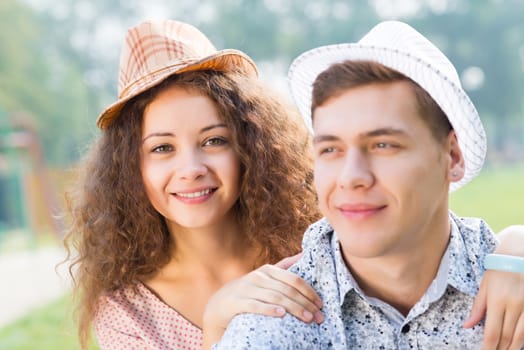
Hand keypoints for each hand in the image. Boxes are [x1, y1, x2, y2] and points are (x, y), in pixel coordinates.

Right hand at [202, 253, 322, 347]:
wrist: (219, 304)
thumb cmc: (249, 291)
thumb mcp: (265, 277)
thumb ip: (284, 266)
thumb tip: (305, 253)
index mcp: (268, 271)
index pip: (294, 280)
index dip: (309, 292)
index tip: (321, 304)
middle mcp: (259, 277)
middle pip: (287, 291)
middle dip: (305, 304)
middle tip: (319, 317)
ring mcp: (247, 289)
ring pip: (275, 298)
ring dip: (294, 308)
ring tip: (307, 319)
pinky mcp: (237, 302)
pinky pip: (255, 305)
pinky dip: (269, 309)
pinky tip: (281, 315)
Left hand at [464, 225, 523, 349]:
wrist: (518, 255)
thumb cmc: (498, 271)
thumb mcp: (484, 286)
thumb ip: (477, 308)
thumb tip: (467, 326)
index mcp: (497, 300)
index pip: (492, 332)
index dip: (489, 347)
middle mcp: (514, 305)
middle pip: (507, 336)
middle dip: (500, 349)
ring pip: (521, 335)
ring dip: (513, 347)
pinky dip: (523, 337)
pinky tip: (518, 343)